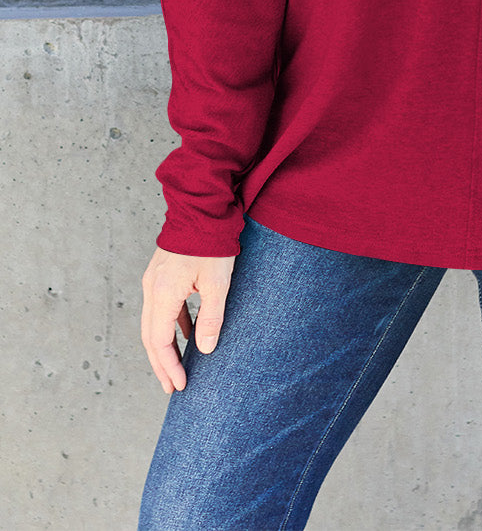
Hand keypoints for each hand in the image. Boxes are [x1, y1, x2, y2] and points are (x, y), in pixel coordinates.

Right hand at [141, 247, 236, 394]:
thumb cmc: (211, 241)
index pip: (160, 341)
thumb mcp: (217, 282)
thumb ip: (211, 317)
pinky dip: (171, 325)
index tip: (180, 385)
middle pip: (150, 336)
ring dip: (165, 346)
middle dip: (161, 363)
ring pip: (154, 322)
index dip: (169, 366)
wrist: (202, 206)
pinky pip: (162, 307)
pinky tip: (187, 333)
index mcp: (162, 293)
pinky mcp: (162, 273)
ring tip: (177, 366)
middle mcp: (152, 288)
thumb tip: (205, 349)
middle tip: (173, 387)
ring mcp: (154, 280)